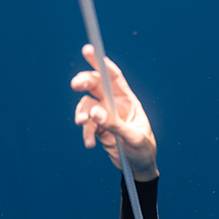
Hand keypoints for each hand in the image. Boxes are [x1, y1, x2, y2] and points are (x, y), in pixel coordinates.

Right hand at [71, 44, 158, 180]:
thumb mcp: (134, 138)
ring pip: (86, 106)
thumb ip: (116, 125)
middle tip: (75, 85)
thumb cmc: (143, 150)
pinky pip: (86, 126)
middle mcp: (114, 104)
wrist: (138, 168)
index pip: (114, 77)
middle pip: (95, 86)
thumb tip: (95, 114)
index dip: (102, 63)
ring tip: (81, 124)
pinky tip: (90, 144)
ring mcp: (104, 116)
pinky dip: (86, 133)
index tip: (89, 51)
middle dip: (84, 82)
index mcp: (128, 100)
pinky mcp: (97, 129)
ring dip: (82, 114)